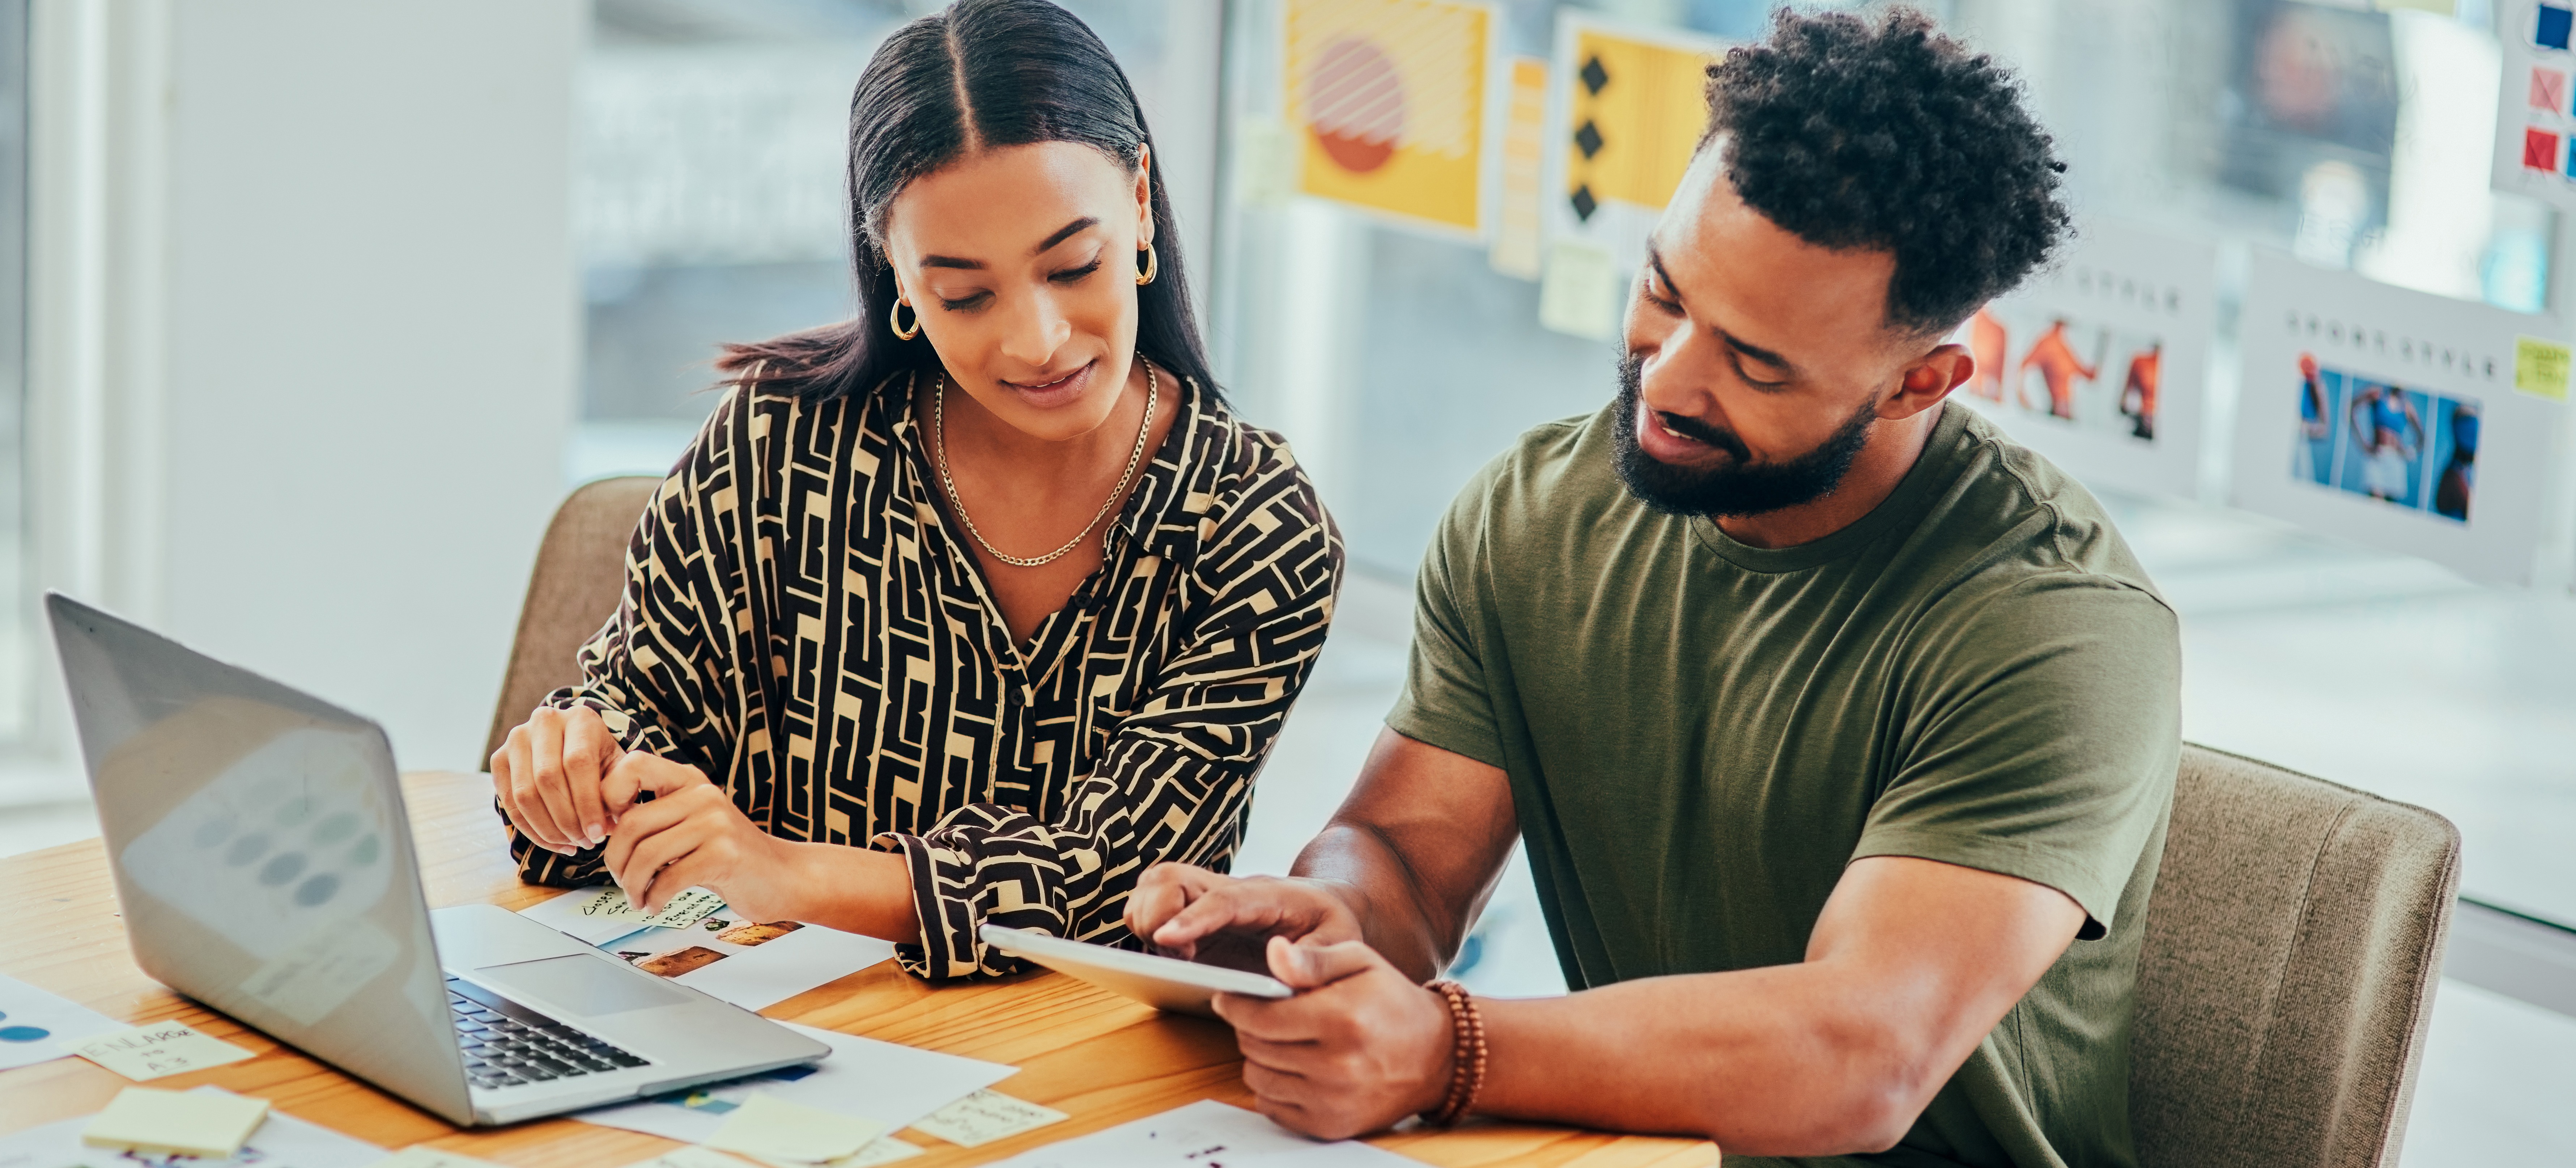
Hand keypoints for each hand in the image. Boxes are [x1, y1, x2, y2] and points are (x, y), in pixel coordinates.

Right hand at [492, 706, 626, 854]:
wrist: (575, 745)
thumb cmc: (602, 760)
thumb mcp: (619, 768)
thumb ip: (618, 791)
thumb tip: (608, 825)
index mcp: (580, 718)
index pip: (577, 762)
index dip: (587, 803)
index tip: (598, 833)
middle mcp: (544, 721)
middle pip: (547, 779)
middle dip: (567, 820)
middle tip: (585, 842)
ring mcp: (517, 739)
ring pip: (524, 794)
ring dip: (548, 829)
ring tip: (571, 845)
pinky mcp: (499, 759)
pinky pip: (509, 803)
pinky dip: (531, 830)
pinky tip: (554, 842)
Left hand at [598, 753, 805, 921]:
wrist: (784, 877)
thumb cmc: (730, 855)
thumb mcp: (694, 822)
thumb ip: (658, 816)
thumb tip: (604, 825)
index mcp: (691, 780)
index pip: (632, 766)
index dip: (607, 796)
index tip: (609, 830)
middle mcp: (703, 795)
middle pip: (632, 823)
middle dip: (616, 860)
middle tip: (621, 880)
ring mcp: (716, 824)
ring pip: (646, 854)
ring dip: (632, 885)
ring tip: (638, 898)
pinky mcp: (724, 856)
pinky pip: (668, 879)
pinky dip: (653, 898)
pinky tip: (655, 905)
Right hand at [1124, 863, 1363, 962]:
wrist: (1326, 904)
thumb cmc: (1331, 924)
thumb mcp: (1342, 941)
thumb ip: (1317, 959)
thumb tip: (1281, 965)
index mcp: (1265, 896)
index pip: (1221, 900)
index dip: (1191, 918)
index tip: (1165, 939)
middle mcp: (1227, 892)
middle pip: (1170, 878)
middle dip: (1155, 913)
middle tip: (1180, 959)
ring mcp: (1205, 902)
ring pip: (1154, 886)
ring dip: (1145, 918)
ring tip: (1176, 959)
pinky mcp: (1193, 918)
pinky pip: (1153, 906)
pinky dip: (1145, 926)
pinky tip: (1170, 958)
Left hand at [1214, 936, 1455, 1139]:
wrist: (1436, 1057)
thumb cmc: (1392, 1002)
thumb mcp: (1360, 962)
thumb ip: (1312, 959)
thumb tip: (1272, 952)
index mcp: (1341, 1019)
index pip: (1259, 1017)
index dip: (1235, 1005)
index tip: (1227, 997)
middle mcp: (1336, 1066)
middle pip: (1254, 1047)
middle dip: (1249, 1027)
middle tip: (1261, 1014)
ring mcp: (1332, 1101)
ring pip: (1258, 1078)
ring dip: (1260, 1057)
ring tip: (1282, 1040)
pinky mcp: (1329, 1126)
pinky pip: (1272, 1107)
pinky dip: (1274, 1087)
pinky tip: (1295, 1067)